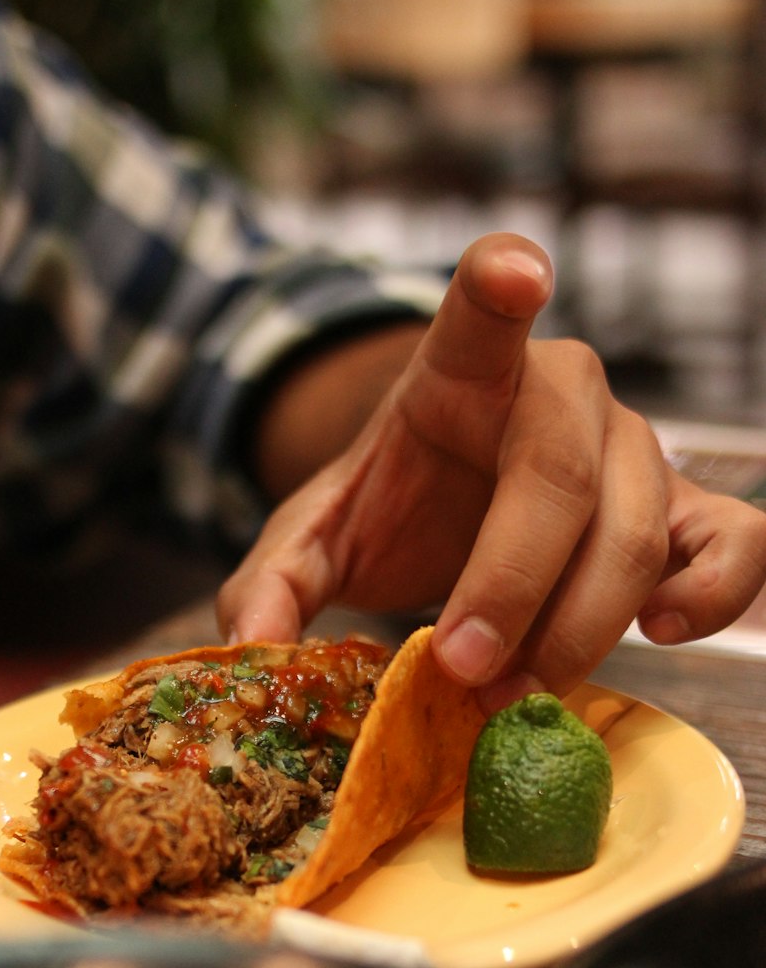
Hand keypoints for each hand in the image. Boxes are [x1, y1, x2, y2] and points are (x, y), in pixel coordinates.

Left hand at [217, 233, 765, 708]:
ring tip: (511, 695)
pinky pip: (735, 542)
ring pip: (636, 532)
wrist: (453, 512)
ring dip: (576, 630)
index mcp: (461, 371)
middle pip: (558, 478)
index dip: (499, 287)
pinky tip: (662, 632)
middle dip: (510, 590)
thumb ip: (272, 583)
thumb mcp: (314, 538)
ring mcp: (634, 448)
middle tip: (462, 673)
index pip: (482, 309)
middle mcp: (563, 393)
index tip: (513, 272)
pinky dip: (714, 592)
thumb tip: (249, 649)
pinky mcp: (682, 507)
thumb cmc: (391, 507)